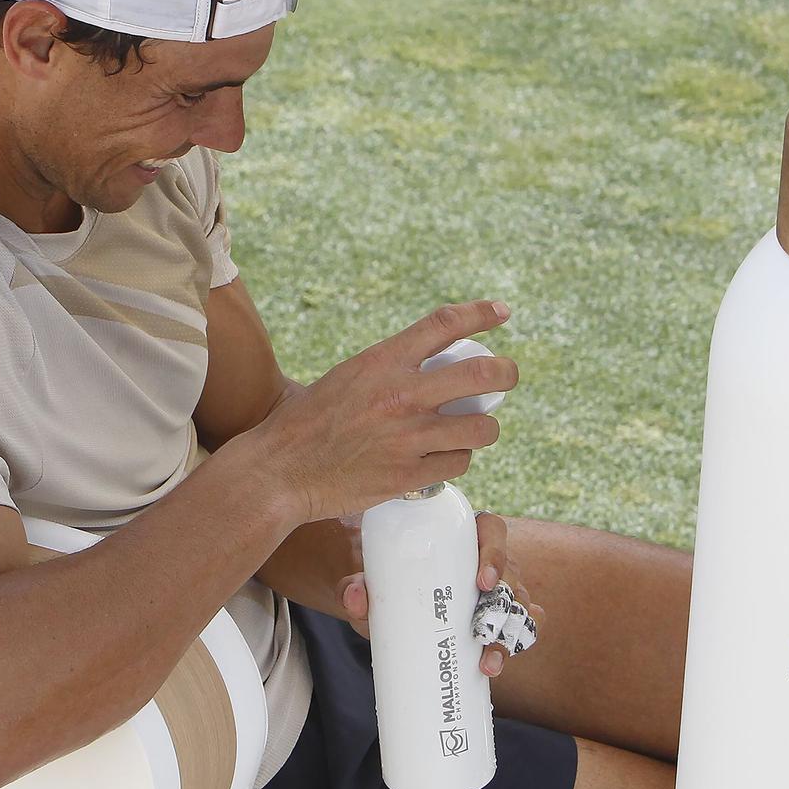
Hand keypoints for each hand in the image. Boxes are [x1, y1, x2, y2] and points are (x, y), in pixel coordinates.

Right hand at [248, 300, 518, 524]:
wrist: (281, 470)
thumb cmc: (308, 423)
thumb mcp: (347, 377)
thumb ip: (390, 370)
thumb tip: (432, 368)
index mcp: (383, 362)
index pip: (444, 324)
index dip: (481, 313)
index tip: (501, 312)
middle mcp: (402, 395)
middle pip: (482, 374)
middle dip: (507, 373)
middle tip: (507, 377)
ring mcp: (409, 437)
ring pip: (482, 427)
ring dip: (483, 428)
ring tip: (472, 430)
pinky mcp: (411, 475)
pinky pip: (459, 463)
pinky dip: (456, 460)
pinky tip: (442, 459)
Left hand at [335, 511, 544, 676]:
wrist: (391, 611)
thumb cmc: (388, 587)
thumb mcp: (372, 586)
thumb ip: (355, 588)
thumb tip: (355, 596)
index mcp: (463, 538)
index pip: (492, 531)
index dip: (495, 553)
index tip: (482, 581)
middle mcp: (488, 561)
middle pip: (511, 574)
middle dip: (506, 604)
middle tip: (481, 631)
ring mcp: (500, 591)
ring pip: (519, 607)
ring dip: (508, 636)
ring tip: (488, 664)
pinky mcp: (500, 619)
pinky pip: (523, 628)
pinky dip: (519, 643)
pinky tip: (503, 659)